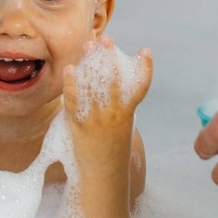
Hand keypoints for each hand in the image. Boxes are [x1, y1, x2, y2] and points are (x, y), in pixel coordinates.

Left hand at [63, 36, 151, 172]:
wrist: (103, 179)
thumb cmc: (111, 153)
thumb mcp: (121, 129)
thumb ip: (117, 108)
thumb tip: (103, 83)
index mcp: (128, 114)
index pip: (140, 88)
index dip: (145, 68)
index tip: (146, 51)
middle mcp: (114, 114)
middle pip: (113, 79)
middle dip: (110, 57)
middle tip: (107, 39)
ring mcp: (96, 120)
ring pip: (94, 85)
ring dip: (91, 63)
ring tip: (89, 45)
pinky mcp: (78, 126)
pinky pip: (74, 101)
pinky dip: (72, 85)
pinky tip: (70, 70)